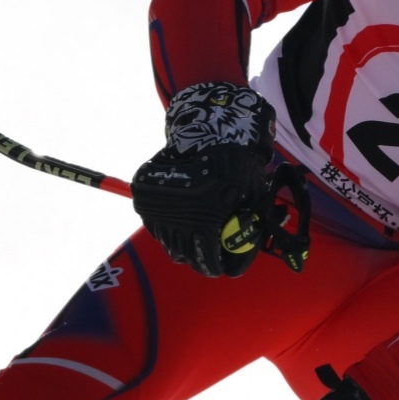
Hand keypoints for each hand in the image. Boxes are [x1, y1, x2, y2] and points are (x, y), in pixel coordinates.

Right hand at [131, 82, 284, 277]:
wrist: (209, 132)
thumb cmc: (237, 166)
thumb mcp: (251, 199)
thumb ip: (247, 230)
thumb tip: (243, 253)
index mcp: (205, 224)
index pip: (209, 262)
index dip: (218, 267)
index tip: (221, 266)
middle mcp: (178, 221)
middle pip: (187, 257)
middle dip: (201, 259)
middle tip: (208, 257)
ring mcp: (159, 211)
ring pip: (171, 244)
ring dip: (184, 245)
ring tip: (195, 238)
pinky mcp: (147, 202)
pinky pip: (159, 228)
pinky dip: (170, 230)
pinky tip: (183, 222)